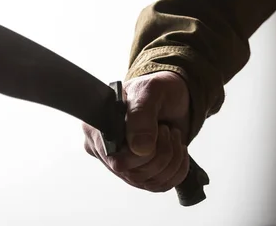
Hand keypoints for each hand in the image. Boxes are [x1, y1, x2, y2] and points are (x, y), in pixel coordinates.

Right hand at [82, 70, 190, 192]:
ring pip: (148, 182)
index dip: (141, 153)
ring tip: (172, 135)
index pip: (115, 159)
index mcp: (98, 129)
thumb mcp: (149, 91)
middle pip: (134, 174)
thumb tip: (140, 149)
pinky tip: (178, 149)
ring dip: (171, 159)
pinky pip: (160, 185)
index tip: (159, 129)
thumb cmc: (158, 89)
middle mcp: (107, 150)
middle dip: (161, 153)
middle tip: (166, 129)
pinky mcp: (142, 172)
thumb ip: (141, 115)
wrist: (175, 97)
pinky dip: (177, 169)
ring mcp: (125, 164)